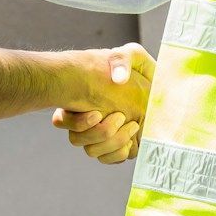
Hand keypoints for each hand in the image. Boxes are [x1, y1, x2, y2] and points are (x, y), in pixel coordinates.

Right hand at [52, 43, 152, 165]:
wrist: (154, 88)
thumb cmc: (138, 70)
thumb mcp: (130, 55)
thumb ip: (120, 59)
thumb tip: (118, 78)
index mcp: (79, 102)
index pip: (61, 120)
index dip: (77, 122)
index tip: (97, 113)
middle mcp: (84, 122)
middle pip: (76, 140)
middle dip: (100, 132)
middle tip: (121, 117)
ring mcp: (98, 136)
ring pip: (92, 151)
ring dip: (112, 142)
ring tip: (132, 126)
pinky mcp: (114, 147)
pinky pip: (107, 160)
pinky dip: (118, 154)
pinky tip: (131, 142)